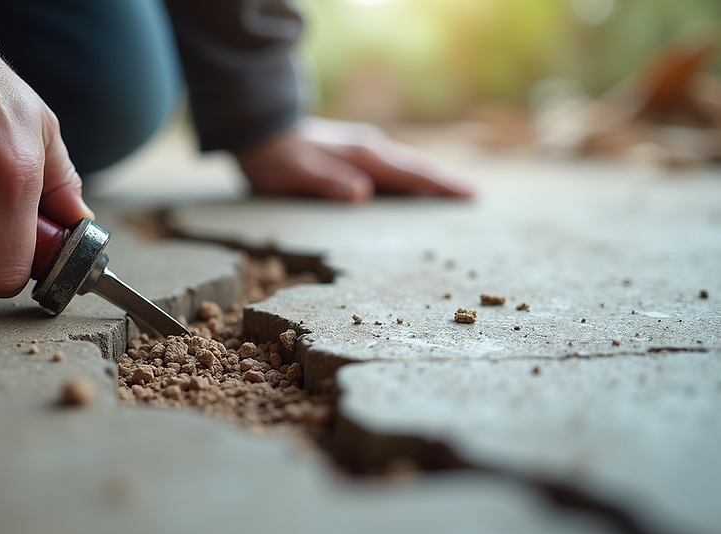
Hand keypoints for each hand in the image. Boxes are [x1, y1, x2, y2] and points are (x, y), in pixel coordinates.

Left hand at [233, 117, 473, 200]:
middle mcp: (369, 150)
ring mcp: (364, 153)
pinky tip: (415, 194)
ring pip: (406, 169)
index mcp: (362, 156)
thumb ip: (327, 183)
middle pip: (416, 169)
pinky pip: (392, 172)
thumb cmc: (277, 159)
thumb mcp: (296, 174)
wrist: (261, 133)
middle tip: (474, 198)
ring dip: (430, 181)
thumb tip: (362, 194)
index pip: (409, 173)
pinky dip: (411, 181)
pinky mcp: (356, 159)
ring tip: (455, 196)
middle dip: (444, 183)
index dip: (438, 185)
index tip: (468, 195)